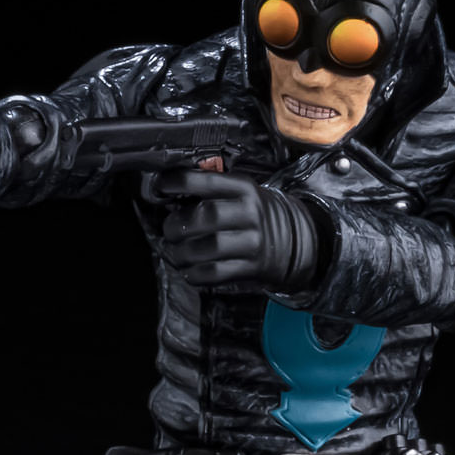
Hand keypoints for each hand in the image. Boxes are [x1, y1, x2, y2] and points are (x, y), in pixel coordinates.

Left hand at [150, 168, 321, 290]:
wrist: (295, 240)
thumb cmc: (253, 215)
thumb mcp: (240, 192)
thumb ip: (210, 189)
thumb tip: (166, 192)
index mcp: (244, 188)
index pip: (207, 181)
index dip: (178, 183)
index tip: (160, 187)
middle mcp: (250, 212)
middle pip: (207, 216)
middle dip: (178, 224)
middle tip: (168, 229)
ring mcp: (253, 241)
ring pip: (210, 247)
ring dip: (183, 252)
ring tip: (175, 252)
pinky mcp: (252, 266)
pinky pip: (217, 273)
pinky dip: (196, 274)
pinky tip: (189, 270)